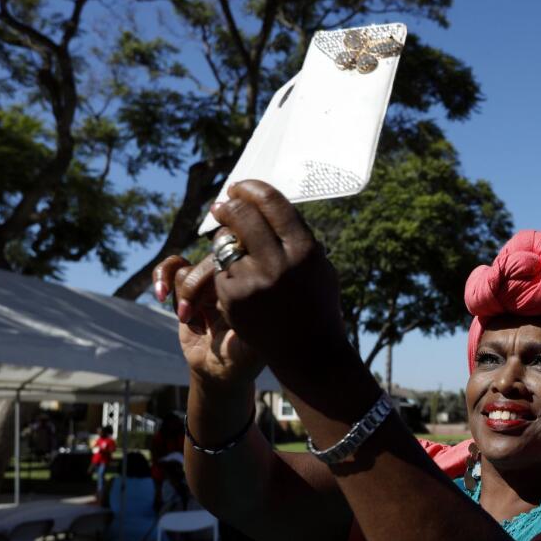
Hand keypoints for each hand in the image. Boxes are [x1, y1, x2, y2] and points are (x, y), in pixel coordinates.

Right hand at [153, 253, 263, 390]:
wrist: (219, 370)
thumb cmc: (240, 361)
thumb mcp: (249, 350)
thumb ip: (248, 326)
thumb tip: (243, 297)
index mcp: (251, 289)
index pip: (234, 265)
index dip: (216, 280)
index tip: (212, 307)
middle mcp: (233, 282)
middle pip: (206, 264)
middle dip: (192, 290)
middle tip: (187, 318)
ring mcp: (211, 283)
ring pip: (188, 269)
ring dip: (181, 294)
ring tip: (185, 319)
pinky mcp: (191, 288)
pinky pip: (173, 267)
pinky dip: (162, 275)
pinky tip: (161, 294)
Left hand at [198, 180, 345, 376]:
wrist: (308, 353)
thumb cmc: (317, 305)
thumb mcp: (319, 268)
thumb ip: (298, 238)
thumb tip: (271, 204)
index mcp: (305, 250)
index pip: (272, 202)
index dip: (250, 188)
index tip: (240, 187)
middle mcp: (279, 263)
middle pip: (242, 214)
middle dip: (229, 204)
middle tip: (224, 204)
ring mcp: (254, 282)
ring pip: (225, 241)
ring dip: (224, 235)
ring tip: (227, 234)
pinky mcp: (233, 299)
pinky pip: (221, 270)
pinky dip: (226, 268)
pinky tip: (237, 275)